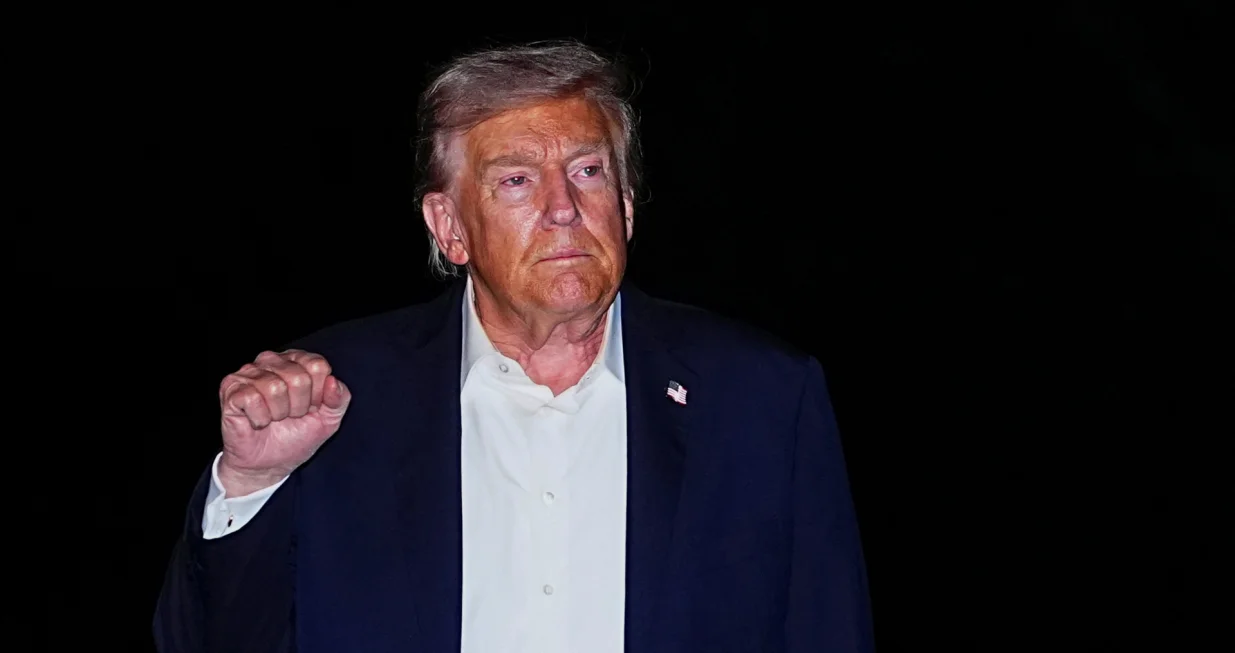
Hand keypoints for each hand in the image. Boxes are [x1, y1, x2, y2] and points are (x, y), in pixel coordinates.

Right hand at [216, 349, 350, 496]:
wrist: (268, 465)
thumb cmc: (296, 437)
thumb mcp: (329, 420)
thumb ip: (340, 399)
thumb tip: (332, 381)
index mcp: (297, 361)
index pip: (317, 366)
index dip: (318, 394)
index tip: (310, 408)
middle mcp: (271, 361)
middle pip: (298, 377)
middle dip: (298, 406)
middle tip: (289, 416)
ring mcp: (248, 374)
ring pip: (274, 387)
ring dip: (278, 413)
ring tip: (273, 419)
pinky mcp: (231, 390)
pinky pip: (252, 399)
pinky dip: (260, 419)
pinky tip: (258, 422)